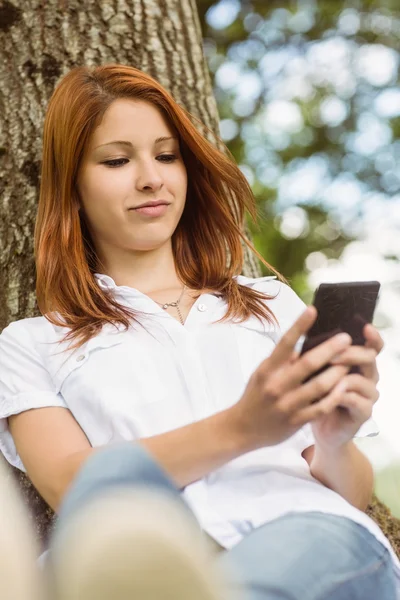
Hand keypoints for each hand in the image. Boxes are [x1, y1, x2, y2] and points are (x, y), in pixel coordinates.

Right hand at [230, 306, 353, 450]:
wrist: (242, 428)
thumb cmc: (256, 395)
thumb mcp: (263, 373)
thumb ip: (283, 360)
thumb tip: (305, 342)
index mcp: (268, 369)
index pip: (285, 343)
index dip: (299, 325)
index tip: (313, 310)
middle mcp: (277, 385)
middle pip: (308, 363)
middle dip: (330, 349)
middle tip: (346, 338)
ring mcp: (287, 404)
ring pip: (320, 385)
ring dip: (338, 372)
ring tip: (350, 363)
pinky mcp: (296, 421)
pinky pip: (321, 407)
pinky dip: (335, 396)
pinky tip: (345, 387)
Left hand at [310, 323, 382, 450]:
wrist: (321, 428)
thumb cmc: (317, 395)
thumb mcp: (314, 372)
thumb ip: (316, 354)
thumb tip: (304, 332)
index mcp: (358, 362)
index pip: (372, 345)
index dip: (372, 336)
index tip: (365, 327)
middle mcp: (368, 376)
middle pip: (369, 357)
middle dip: (350, 353)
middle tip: (332, 354)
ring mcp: (368, 395)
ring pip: (362, 379)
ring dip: (342, 375)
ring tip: (325, 375)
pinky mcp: (364, 413)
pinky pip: (356, 400)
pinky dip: (341, 395)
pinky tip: (330, 394)